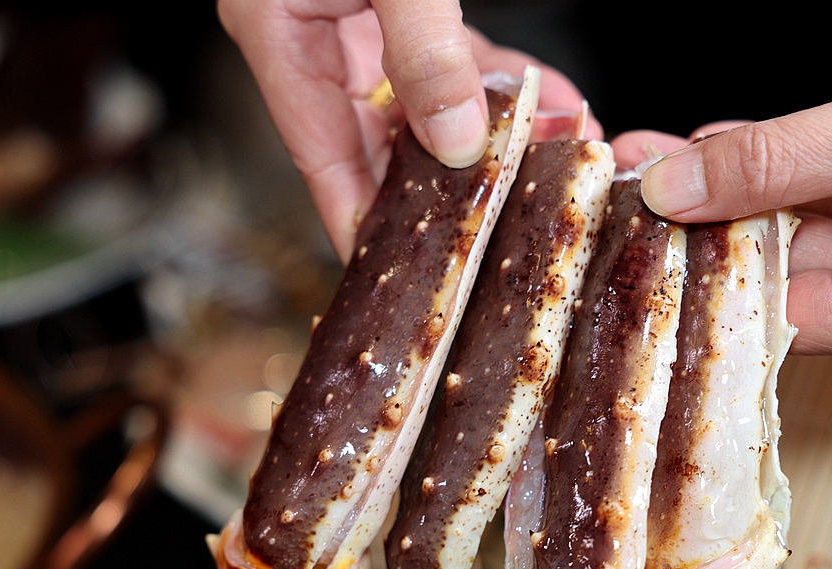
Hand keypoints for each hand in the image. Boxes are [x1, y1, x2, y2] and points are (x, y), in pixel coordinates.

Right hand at [218, 0, 600, 262]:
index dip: (362, 227)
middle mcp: (313, 34)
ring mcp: (354, 16)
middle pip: (381, 142)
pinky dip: (495, 79)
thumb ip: (422, 47)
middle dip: (451, 184)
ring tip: (552, 159)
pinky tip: (545, 98)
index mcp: (279, 35)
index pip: (323, 163)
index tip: (401, 280)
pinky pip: (448, 55)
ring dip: (489, 133)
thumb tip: (457, 139)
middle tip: (509, 222)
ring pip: (425, 102)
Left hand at [614, 0, 831, 354]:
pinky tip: (718, 145)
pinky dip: (782, 167)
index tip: (637, 232)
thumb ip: (770, 162)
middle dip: (707, 218)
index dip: (702, 271)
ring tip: (656, 155)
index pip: (777, 314)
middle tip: (634, 178)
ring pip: (799, 225)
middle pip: (780, 267)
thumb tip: (672, 188)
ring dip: (735, 185)